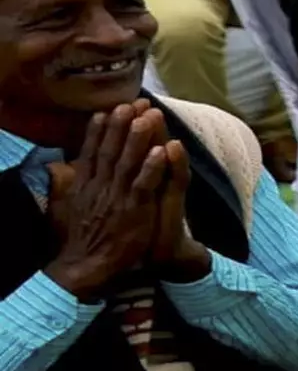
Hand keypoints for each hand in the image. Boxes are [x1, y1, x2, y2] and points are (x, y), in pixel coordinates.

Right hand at [42, 108, 182, 301]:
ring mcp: (116, 198)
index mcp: (83, 186)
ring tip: (148, 116)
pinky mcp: (134, 210)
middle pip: (110, 150)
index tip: (106, 111)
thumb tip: (62, 167)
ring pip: (128, 162)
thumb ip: (69, 186)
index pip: (91, 152)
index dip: (99, 131)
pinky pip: (145, 184)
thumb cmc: (81, 239)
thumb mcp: (69, 208)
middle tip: (131, 103)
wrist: (86, 267)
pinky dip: (153, 167)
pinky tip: (162, 150)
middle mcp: (98, 187)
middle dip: (121, 126)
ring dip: (138, 138)